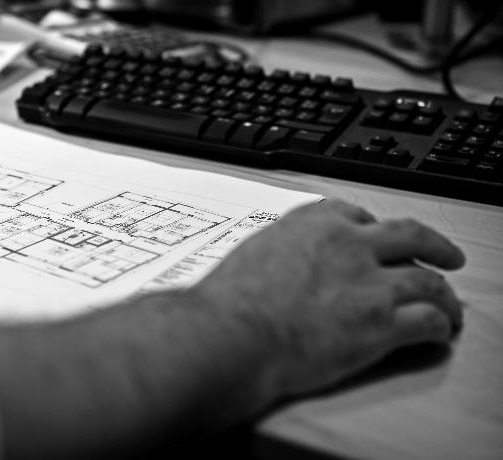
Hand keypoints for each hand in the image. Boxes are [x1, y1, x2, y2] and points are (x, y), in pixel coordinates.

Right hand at [195, 200, 464, 396]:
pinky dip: (439, 326)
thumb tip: (285, 258)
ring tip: (448, 306)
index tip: (383, 237)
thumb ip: (283, 247)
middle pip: (410, 236)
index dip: (378, 228)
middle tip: (447, 255)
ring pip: (428, 281)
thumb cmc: (231, 300)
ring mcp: (369, 284)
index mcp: (316, 224)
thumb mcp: (254, 251)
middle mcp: (349, 246)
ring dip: (444, 295)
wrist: (232, 333)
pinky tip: (438, 332)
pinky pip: (427, 320)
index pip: (360, 214)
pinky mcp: (379, 324)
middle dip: (435, 245)